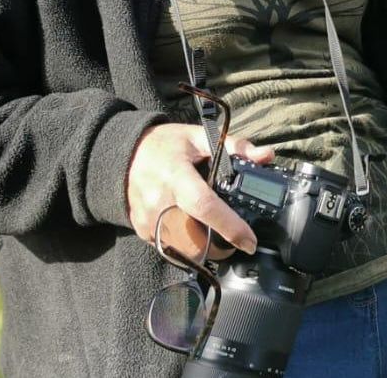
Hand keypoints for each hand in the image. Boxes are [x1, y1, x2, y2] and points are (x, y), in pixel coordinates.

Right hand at [126, 123, 274, 261]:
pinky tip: (192, 230)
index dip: (229, 226)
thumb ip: (234, 146)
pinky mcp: (141, 231)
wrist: (121, 155)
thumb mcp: (198, 136)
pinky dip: (185, 245)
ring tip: (217, 236)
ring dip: (204, 249)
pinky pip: (169, 247)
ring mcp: (148, 220)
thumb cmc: (163, 145)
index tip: (249, 241)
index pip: (204, 206)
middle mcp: (159, 202)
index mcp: (175, 176)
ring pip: (183, 250)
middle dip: (221, 245)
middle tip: (236, 238)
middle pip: (195, 238)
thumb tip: (265, 156)